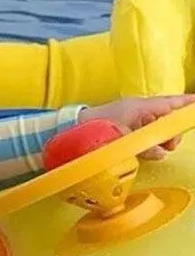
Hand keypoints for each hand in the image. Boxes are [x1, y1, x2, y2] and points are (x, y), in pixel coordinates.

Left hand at [79, 94, 194, 159]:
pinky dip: (149, 139)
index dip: (188, 104)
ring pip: (157, 126)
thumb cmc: (96, 128)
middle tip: (167, 146)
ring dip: (159, 139)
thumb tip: (162, 152)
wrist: (72, 127)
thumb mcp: (123, 140)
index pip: (172, 103)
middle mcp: (139, 108)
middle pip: (168, 117)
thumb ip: (145, 147)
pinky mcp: (125, 123)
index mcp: (141, 106)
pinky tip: (145, 148)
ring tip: (152, 149)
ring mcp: (132, 115)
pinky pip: (145, 130)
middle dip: (171, 132)